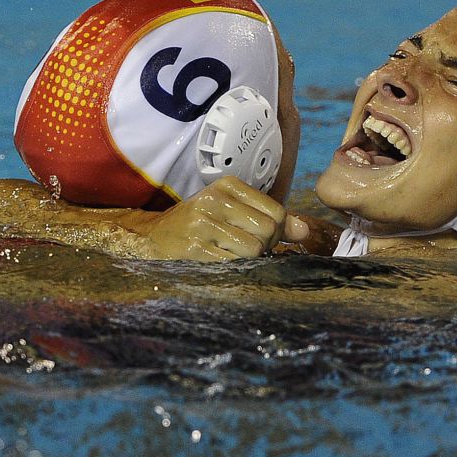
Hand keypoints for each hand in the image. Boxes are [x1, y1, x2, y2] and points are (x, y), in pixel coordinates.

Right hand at [141, 177, 308, 260]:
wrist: (151, 239)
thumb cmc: (198, 226)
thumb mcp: (232, 212)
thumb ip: (270, 218)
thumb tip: (305, 230)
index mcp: (226, 186)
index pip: (276, 212)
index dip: (277, 232)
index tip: (260, 238)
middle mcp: (214, 200)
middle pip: (268, 230)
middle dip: (264, 247)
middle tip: (244, 250)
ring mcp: (202, 224)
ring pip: (253, 249)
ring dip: (248, 261)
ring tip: (229, 255)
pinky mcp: (194, 249)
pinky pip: (233, 265)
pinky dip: (234, 270)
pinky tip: (218, 263)